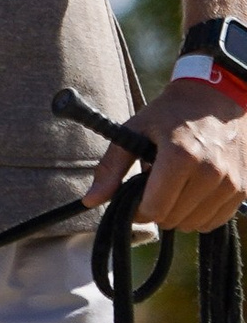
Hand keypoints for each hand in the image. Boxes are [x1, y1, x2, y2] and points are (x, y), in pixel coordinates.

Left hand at [84, 80, 246, 231]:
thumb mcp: (134, 131)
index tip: (133, 199)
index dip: (137, 210)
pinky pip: (215, 221)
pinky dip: (198, 215)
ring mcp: (231, 183)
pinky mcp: (243, 189)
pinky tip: (191, 194)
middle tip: (152, 188)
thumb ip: (111, 167)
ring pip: (194, 224)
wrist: (216, 98)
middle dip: (156, 210)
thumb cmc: (170, 113)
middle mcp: (210, 172)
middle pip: (173, 218)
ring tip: (173, 187)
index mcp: (180, 156)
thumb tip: (91, 201)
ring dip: (177, 214)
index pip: (154, 208)